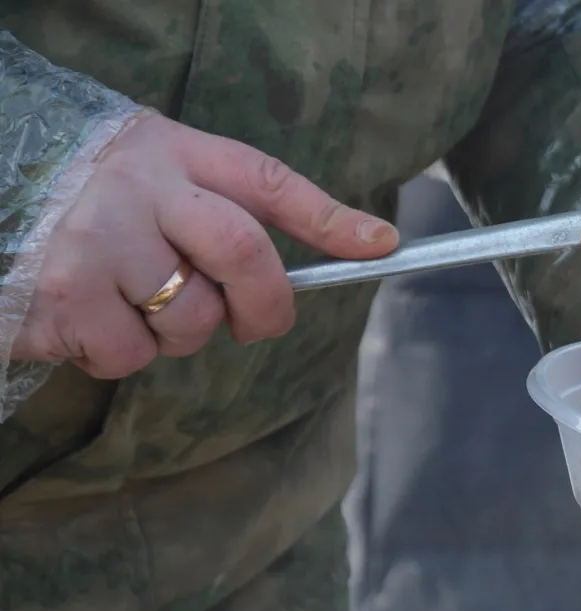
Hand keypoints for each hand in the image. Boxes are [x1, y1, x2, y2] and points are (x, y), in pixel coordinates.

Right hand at [13, 113, 398, 378]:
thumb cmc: (79, 194)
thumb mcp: (151, 168)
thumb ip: (226, 202)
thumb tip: (362, 241)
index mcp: (167, 152)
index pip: (266, 181)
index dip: (330, 218)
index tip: (382, 245)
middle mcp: (137, 189)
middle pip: (244, 253)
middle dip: (267, 305)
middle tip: (256, 326)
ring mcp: (98, 242)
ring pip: (191, 319)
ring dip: (177, 333)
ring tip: (132, 303)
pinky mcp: (64, 298)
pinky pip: (131, 354)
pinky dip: (120, 354)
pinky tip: (88, 319)